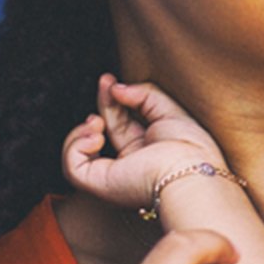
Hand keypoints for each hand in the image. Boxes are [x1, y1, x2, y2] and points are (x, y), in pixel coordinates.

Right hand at [63, 74, 225, 209]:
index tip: (108, 79)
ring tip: (97, 121)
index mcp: (146, 149)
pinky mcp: (101, 184)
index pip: (119, 120)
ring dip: (81, 130)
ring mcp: (113, 174)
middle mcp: (128, 163)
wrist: (190, 172)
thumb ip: (143, 94)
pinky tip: (95, 137)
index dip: (110, 98)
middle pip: (101, 130)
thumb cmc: (190, 148)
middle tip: (105, 84)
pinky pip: (72, 168)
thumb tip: (114, 88)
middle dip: (100, 104)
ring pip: (78, 154)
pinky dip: (75, 147)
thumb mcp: (169, 110)